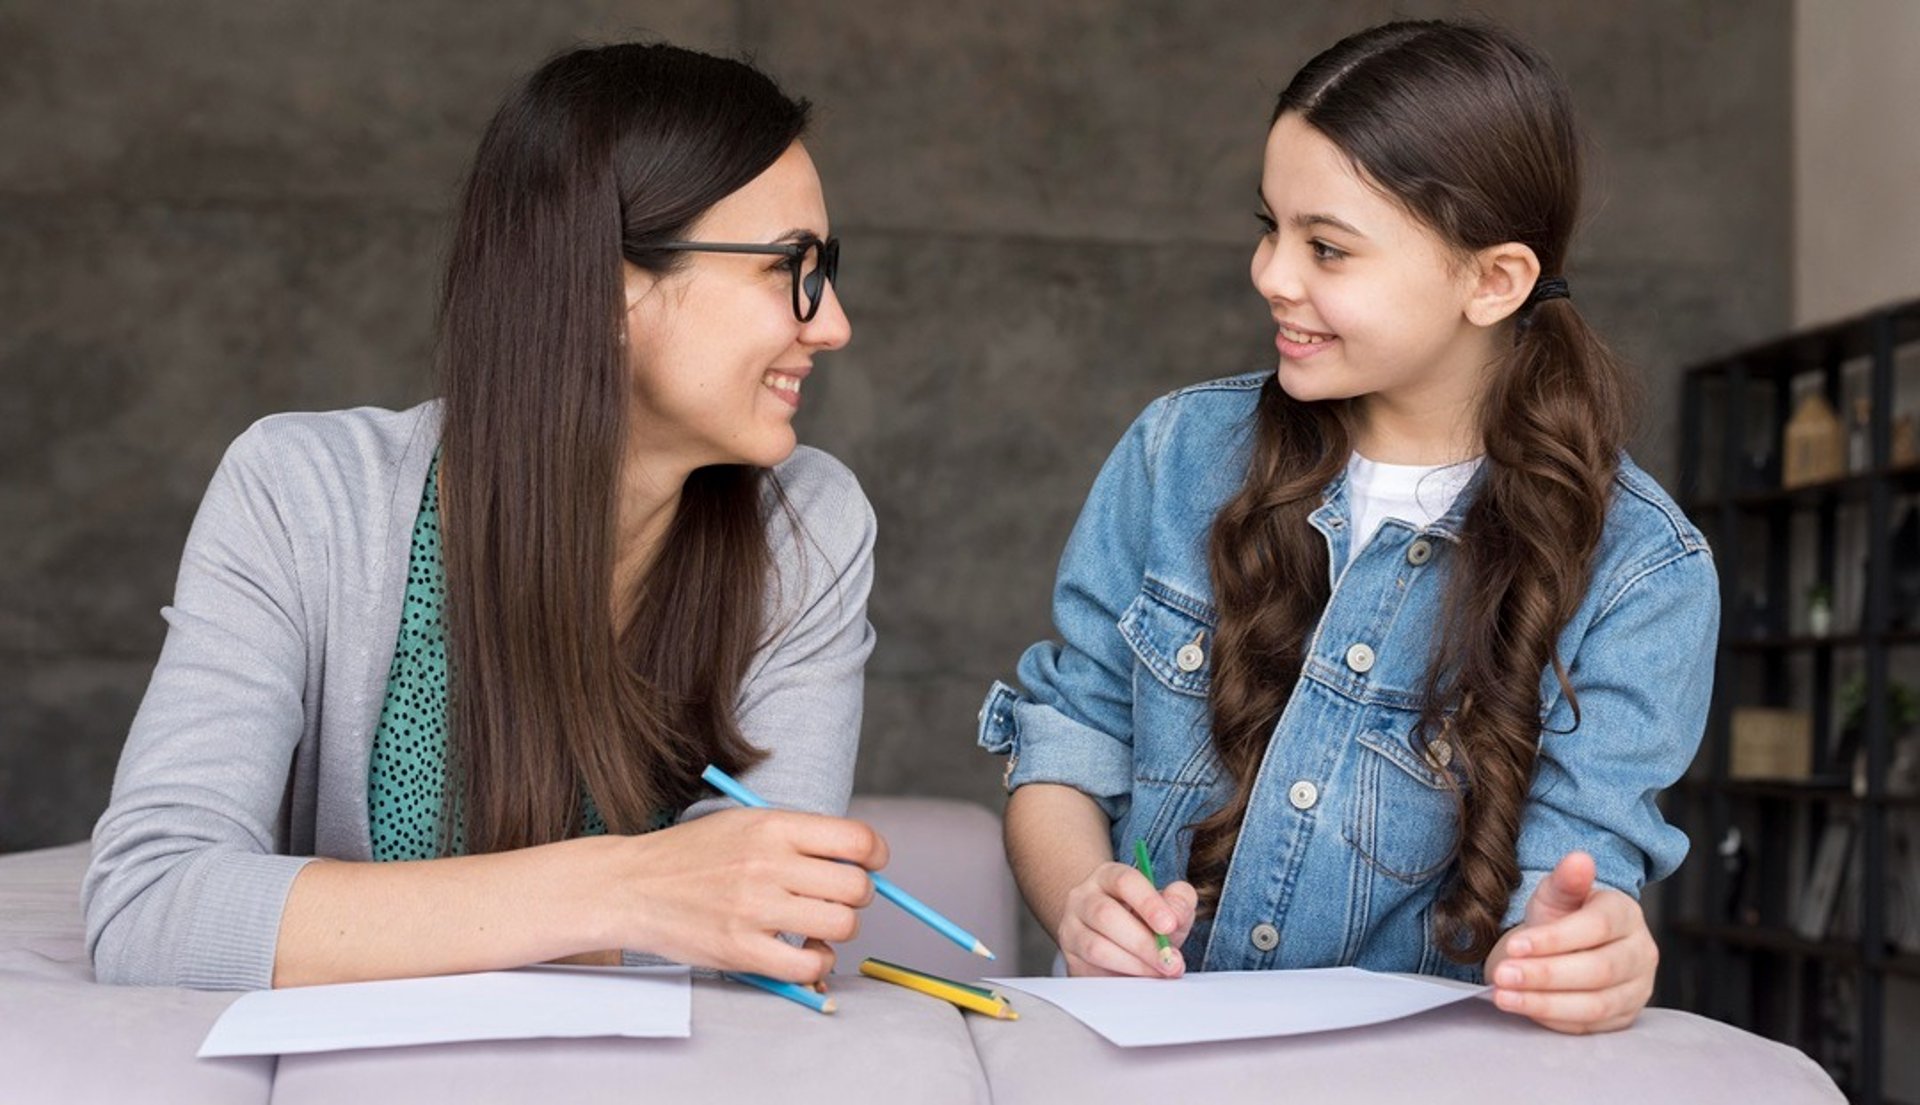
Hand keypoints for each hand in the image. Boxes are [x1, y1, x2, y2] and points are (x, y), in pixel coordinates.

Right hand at [601, 808, 888, 984]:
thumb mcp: (745, 823)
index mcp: (773, 826)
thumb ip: (798, 837)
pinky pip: (810, 965)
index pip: (857, 840)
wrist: (632, 886)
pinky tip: (803, 951)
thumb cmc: (693, 855)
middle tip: (838, 898)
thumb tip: (859, 860)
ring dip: (839, 929)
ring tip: (817, 925)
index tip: (870, 864)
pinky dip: (817, 962)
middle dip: (858, 895)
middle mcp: (768, 864)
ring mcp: (755, 909)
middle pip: (856, 886)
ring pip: (841, 925)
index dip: (875, 855)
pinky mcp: (742, 949)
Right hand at [1057, 862, 1196, 977]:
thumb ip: (1179, 901)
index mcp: (1108, 877)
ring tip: (1159, 972)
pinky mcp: (1071, 959)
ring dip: (1134, 964)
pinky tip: (1140, 980)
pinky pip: (1091, 972)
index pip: (1124, 881)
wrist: (1114, 934)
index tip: (1170, 926)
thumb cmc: (1144, 917)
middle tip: (1171, 962)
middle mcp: (1083, 898)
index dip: (1148, 903)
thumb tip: (1175, 916)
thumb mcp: (1168, 903)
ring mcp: (1072, 929)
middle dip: (1143, 943)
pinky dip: (1120, 979)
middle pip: (1105, 915)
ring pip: (1096, 947)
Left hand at [1484, 851, 1656, 1033]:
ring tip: (1503, 996)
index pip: (1597, 928)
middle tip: (1502, 975)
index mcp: (1626, 914)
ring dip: (1544, 1002)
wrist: (1568, 948)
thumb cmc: (1561, 917)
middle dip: (1545, 975)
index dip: (1554, 939)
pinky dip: (1552, 1018)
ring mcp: (1636, 989)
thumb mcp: (1556, 894)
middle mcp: (1641, 953)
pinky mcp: (1623, 1018)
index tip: (1514, 945)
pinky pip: (1589, 1026)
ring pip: (1595, 1004)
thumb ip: (1566, 880)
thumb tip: (1579, 858)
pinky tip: (1522, 1007)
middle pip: (1598, 970)